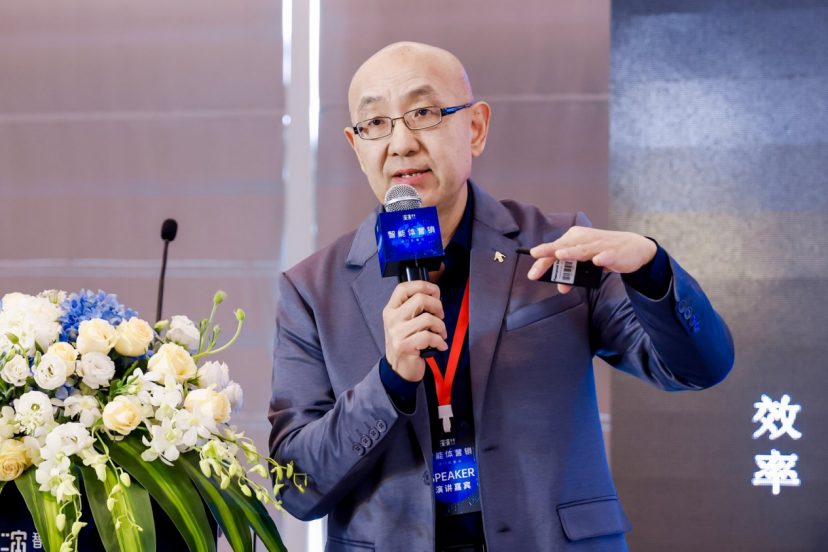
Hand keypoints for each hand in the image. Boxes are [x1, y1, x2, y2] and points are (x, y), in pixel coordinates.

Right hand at [383, 281, 447, 381]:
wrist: (398, 369)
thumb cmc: (406, 342)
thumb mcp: (405, 322)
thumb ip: (415, 308)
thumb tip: (434, 294)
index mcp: (391, 309)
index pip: (403, 288)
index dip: (422, 285)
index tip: (434, 291)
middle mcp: (392, 319)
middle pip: (420, 299)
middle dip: (437, 306)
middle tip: (440, 316)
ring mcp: (397, 333)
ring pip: (428, 319)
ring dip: (441, 326)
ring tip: (441, 333)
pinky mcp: (405, 346)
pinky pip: (429, 336)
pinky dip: (440, 341)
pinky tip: (440, 345)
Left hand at [527, 227, 656, 293]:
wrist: (635, 247)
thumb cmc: (604, 252)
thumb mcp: (586, 264)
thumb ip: (572, 274)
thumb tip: (561, 287)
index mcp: (575, 238)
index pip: (555, 249)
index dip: (543, 261)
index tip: (532, 274)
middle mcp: (585, 239)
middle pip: (564, 246)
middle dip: (550, 252)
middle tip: (536, 255)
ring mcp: (600, 246)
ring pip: (583, 249)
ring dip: (572, 252)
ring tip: (560, 255)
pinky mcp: (614, 253)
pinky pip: (607, 256)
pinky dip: (602, 258)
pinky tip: (597, 261)